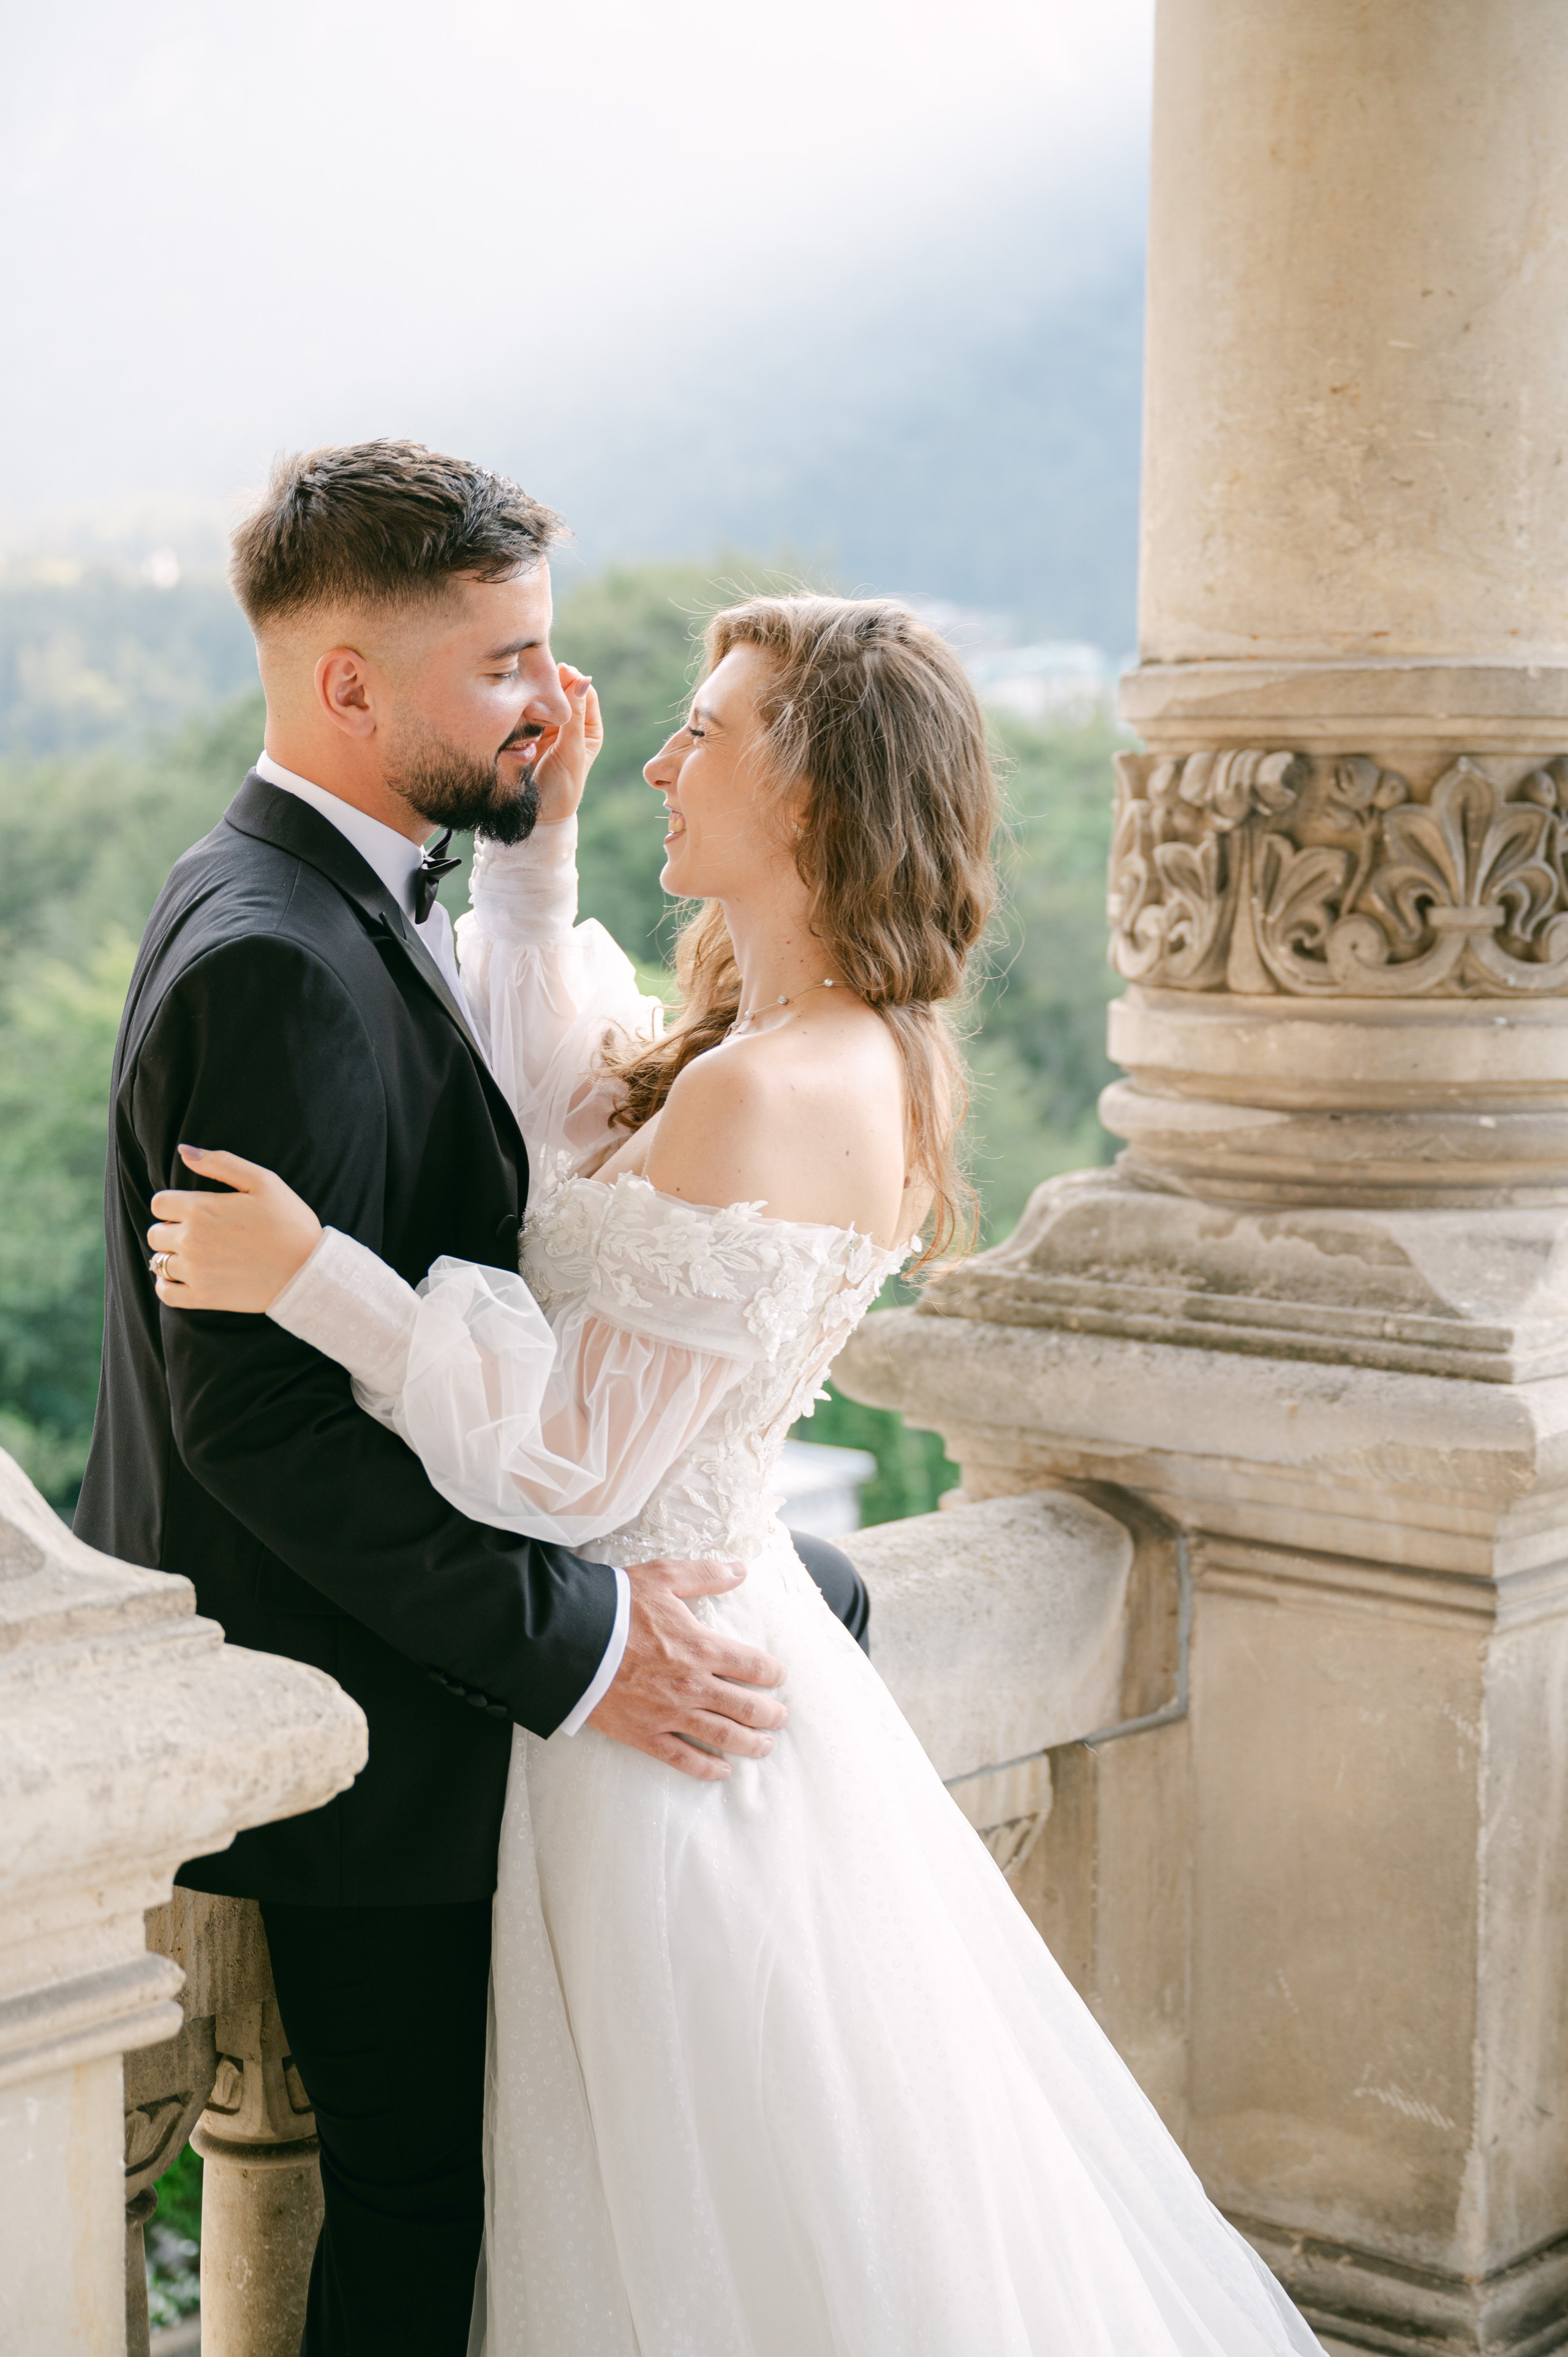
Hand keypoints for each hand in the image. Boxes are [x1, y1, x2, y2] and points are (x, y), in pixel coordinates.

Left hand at [148, 1147, 322, 1311]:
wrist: (308, 1271)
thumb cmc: (289, 1222)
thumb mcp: (263, 1181)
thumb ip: (220, 1163)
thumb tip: (183, 1150)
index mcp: (202, 1208)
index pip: (158, 1203)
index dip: (172, 1205)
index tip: (191, 1210)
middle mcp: (191, 1239)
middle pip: (155, 1233)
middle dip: (171, 1230)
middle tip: (198, 1234)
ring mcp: (195, 1271)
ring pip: (158, 1262)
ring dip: (171, 1257)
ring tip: (195, 1257)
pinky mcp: (202, 1297)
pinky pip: (165, 1293)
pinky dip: (168, 1286)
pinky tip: (185, 1279)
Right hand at [530, 664, 602, 824]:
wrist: (536, 815)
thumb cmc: (561, 787)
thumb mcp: (571, 751)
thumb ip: (574, 716)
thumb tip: (582, 680)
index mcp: (589, 727)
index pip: (583, 692)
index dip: (572, 680)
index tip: (558, 671)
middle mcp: (569, 724)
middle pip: (561, 692)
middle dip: (549, 685)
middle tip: (537, 679)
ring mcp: (546, 727)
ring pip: (541, 699)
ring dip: (533, 695)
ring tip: (525, 693)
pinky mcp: (526, 733)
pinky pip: (524, 712)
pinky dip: (521, 708)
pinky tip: (516, 705)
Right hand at [589, 1556, 788, 1781]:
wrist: (568, 1640)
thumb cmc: (615, 1606)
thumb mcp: (663, 1578)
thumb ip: (705, 1574)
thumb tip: (740, 1569)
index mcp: (700, 1647)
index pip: (751, 1665)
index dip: (772, 1673)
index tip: (779, 1677)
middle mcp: (691, 1685)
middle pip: (744, 1706)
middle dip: (769, 1715)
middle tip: (780, 1718)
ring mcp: (668, 1713)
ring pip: (721, 1736)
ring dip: (749, 1743)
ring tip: (765, 1747)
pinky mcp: (644, 1734)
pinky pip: (682, 1758)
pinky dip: (705, 1768)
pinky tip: (722, 1771)